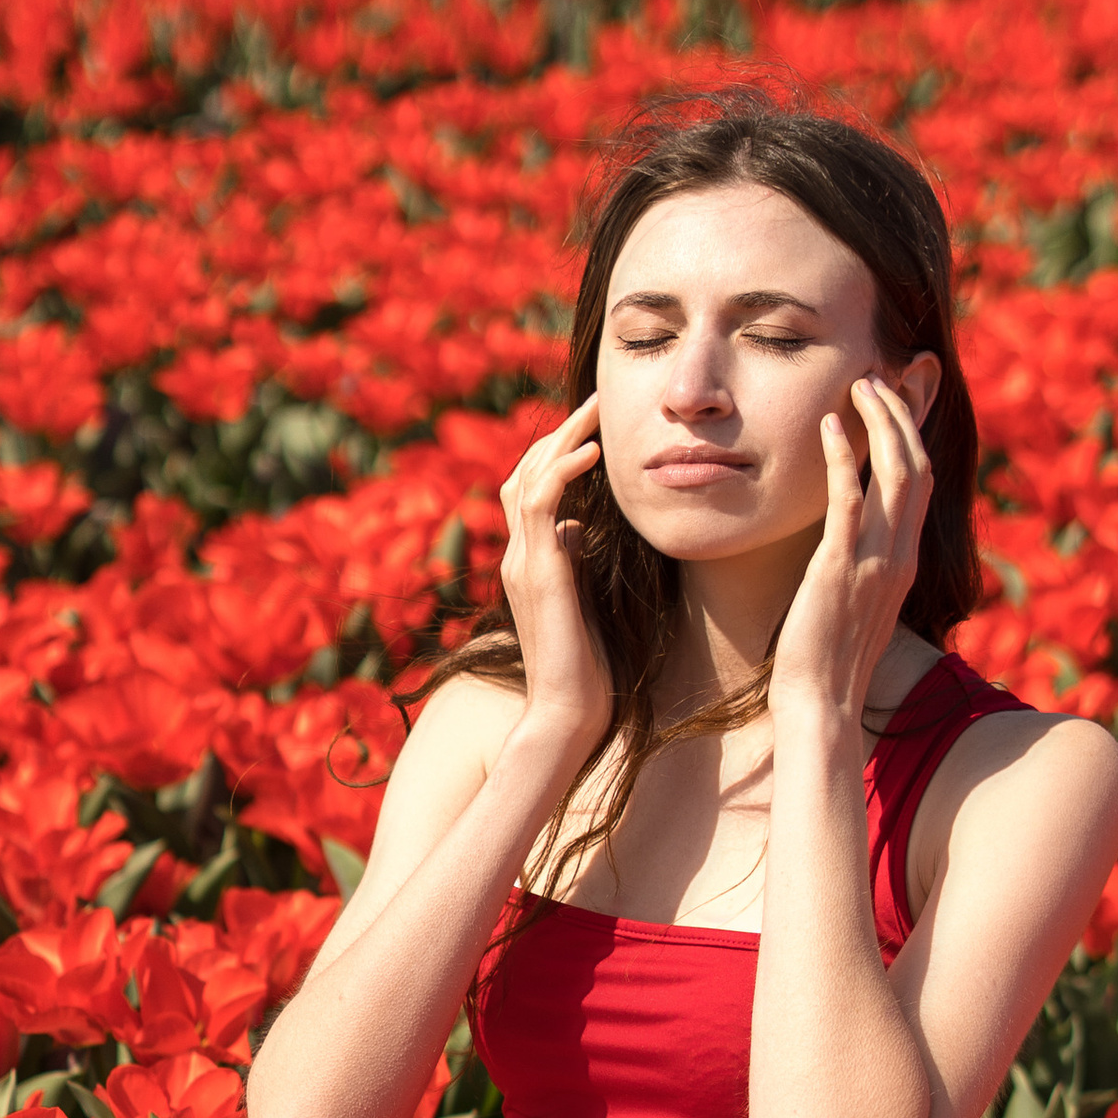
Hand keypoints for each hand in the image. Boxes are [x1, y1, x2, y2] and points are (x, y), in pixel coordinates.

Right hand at [497, 395, 609, 760]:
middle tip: (597, 403)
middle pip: (525, 474)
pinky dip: (564, 470)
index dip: (558, 454)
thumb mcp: (585, 602)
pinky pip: (543, 504)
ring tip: (596, 412)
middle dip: (560, 434)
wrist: (567, 714)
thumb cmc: (586, 670)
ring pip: (529, 479)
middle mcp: (520, 558)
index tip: (594, 429)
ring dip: (562, 440)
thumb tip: (579, 528)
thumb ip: (576, 562)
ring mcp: (524, 564)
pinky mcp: (538, 573)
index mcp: (530, 564)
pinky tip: (593, 452)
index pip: (532, 491)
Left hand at [768, 374, 932, 737]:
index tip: (893, 403)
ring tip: (860, 387)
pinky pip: (847, 500)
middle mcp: (899, 556)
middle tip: (876, 380)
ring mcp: (874, 562)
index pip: (920, 484)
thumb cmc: (829, 663)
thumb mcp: (856, 606)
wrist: (822, 705)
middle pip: (917, 466)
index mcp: (904, 562)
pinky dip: (839, 459)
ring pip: (894, 473)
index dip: (911, 437)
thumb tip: (848, 544)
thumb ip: (863, 569)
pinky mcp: (840, 569)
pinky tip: (826, 428)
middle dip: (901, 416)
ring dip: (880, 423)